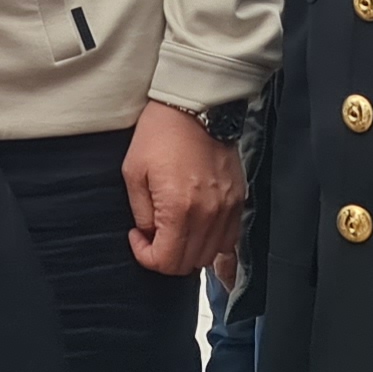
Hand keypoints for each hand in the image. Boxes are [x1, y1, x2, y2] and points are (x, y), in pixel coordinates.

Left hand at [125, 100, 244, 277]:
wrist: (195, 107)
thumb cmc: (161, 134)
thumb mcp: (134, 173)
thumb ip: (141, 213)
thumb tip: (149, 236)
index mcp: (180, 209)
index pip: (166, 261)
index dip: (146, 256)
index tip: (138, 238)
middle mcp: (208, 214)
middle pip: (189, 264)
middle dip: (165, 257)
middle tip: (152, 235)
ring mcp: (228, 209)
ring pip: (210, 256)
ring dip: (189, 252)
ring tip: (174, 230)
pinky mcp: (238, 200)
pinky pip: (229, 239)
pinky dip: (213, 243)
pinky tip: (197, 229)